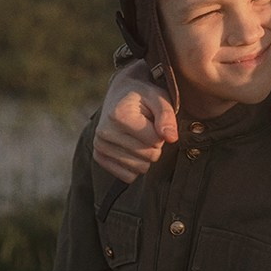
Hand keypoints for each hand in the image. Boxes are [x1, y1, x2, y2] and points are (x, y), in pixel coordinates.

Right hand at [93, 59, 177, 181]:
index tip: (154, 121)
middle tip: (147, 129)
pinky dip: (135, 165)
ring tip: (139, 136)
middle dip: (155, 144)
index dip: (162, 133)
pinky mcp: (99, 156)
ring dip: (146, 155)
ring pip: (140, 168)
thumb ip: (167, 116)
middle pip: (149, 156)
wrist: (120, 94)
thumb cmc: (144, 96)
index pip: (156, 141)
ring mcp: (100, 145)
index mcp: (120, 115)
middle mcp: (105, 132)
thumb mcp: (159, 98)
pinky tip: (132, 148)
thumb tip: (171, 138)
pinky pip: (128, 176)